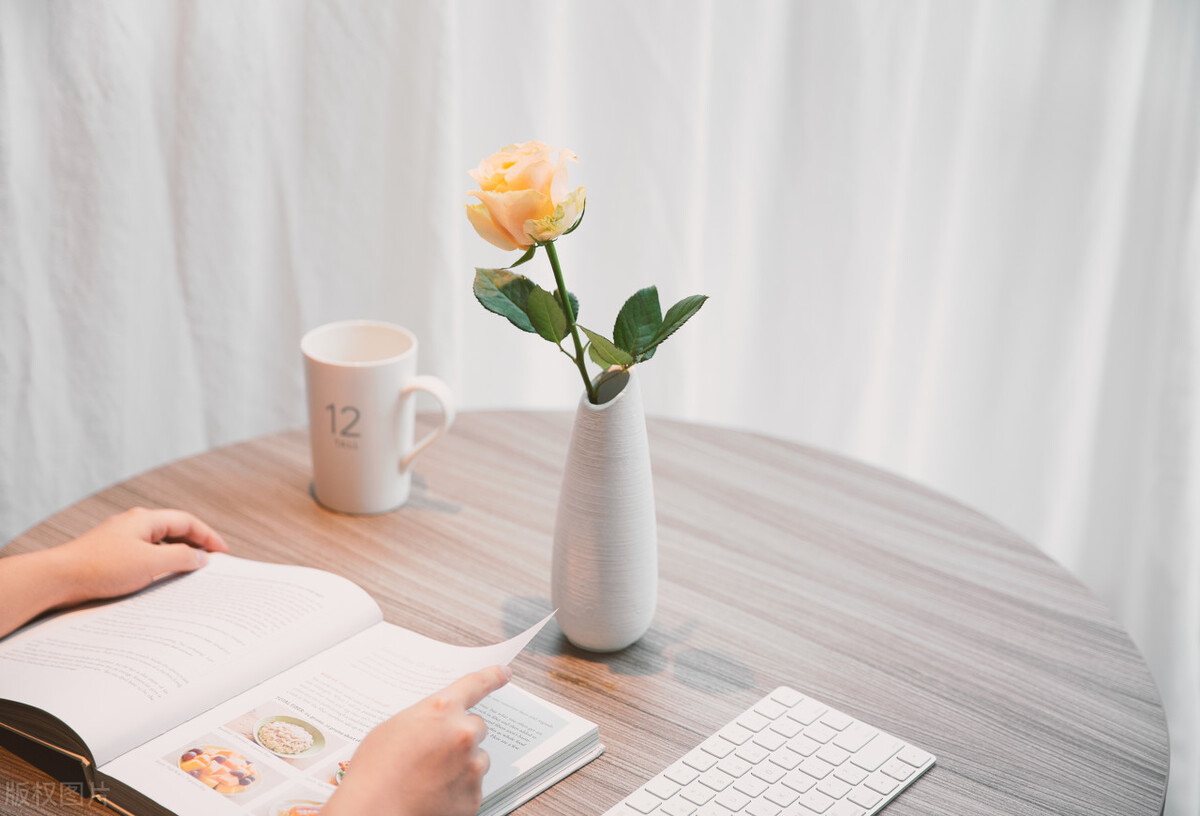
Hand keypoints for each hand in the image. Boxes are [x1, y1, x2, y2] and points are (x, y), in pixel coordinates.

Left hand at [0, 507, 227, 637]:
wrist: (57, 579)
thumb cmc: (100, 567)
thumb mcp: (150, 563)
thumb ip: (180, 558)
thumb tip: (199, 557)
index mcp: (145, 519)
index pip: (187, 522)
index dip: (208, 536)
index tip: (223, 552)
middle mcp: (133, 525)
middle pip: (173, 530)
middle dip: (194, 545)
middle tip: (210, 562)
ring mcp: (120, 540)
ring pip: (158, 545)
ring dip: (176, 557)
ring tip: (188, 574)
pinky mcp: (110, 556)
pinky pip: (143, 557)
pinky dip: (158, 566)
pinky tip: (159, 581)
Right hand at [323, 665, 512, 815]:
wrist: (372, 812)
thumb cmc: (374, 772)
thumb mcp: (393, 728)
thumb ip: (424, 719)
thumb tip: (436, 724)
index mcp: (441, 710)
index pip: (476, 684)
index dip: (492, 676)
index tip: (504, 673)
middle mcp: (463, 733)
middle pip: (477, 727)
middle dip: (461, 736)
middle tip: (437, 751)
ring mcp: (471, 765)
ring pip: (478, 758)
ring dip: (463, 763)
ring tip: (431, 777)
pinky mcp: (474, 795)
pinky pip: (473, 786)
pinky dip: (459, 789)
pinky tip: (435, 794)